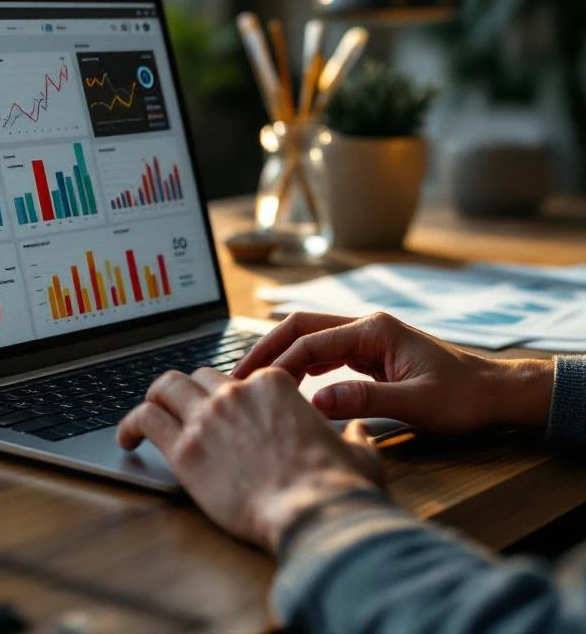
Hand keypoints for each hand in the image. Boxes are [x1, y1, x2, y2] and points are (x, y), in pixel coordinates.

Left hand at [117, 367, 383, 551]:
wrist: (314, 512)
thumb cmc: (338, 487)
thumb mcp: (357, 452)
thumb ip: (352, 435)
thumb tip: (356, 429)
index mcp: (274, 385)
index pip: (239, 376)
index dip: (230, 393)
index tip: (225, 411)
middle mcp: (236, 392)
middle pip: (199, 377)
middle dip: (190, 393)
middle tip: (182, 411)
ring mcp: (208, 417)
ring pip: (165, 387)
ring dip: (155, 398)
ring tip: (145, 416)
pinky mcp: (185, 448)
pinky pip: (145, 419)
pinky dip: (130, 424)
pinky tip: (126, 439)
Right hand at [233, 311, 553, 433]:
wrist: (495, 394)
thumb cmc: (463, 397)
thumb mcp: (416, 404)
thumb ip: (366, 401)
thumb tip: (315, 402)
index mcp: (374, 330)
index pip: (311, 341)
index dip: (277, 362)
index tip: (249, 385)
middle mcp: (365, 326)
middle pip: (300, 328)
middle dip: (266, 350)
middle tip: (236, 378)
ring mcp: (366, 338)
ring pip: (309, 339)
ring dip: (279, 357)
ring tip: (251, 383)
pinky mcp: (368, 353)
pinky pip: (323, 354)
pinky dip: (299, 366)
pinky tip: (284, 385)